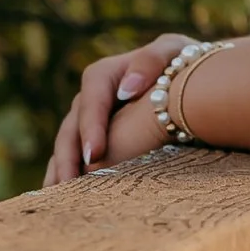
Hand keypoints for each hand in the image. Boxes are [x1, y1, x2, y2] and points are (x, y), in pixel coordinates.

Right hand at [43, 35, 184, 184]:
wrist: (191, 79)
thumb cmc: (182, 64)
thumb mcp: (173, 51)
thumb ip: (151, 61)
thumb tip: (127, 89)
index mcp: (105, 75)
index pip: (91, 99)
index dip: (90, 126)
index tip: (95, 154)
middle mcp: (91, 99)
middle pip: (71, 126)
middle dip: (69, 156)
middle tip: (70, 183)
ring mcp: (90, 121)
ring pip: (68, 146)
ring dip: (61, 170)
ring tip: (58, 197)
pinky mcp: (95, 139)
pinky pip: (77, 158)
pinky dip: (67, 176)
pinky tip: (62, 199)